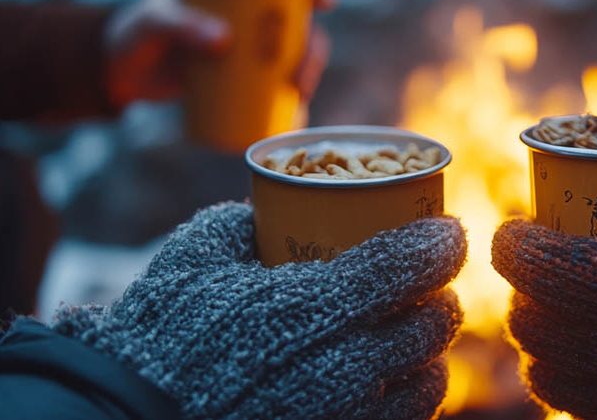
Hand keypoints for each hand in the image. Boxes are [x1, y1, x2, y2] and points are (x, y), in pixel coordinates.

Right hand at [53, 203, 465, 419]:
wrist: (135, 419)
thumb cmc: (161, 337)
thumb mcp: (193, 259)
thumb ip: (242, 223)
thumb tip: (270, 211)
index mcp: (309, 306)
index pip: (405, 265)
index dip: (440, 243)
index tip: (448, 231)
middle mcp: (341, 366)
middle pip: (430, 323)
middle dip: (438, 295)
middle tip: (428, 282)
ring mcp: (346, 415)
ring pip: (430, 377)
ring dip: (430, 348)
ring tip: (416, 330)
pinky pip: (407, 418)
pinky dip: (415, 394)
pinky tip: (401, 378)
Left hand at [105, 0, 333, 108]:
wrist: (117, 74)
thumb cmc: (131, 36)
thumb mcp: (151, 25)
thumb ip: (179, 25)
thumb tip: (224, 39)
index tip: (324, 2)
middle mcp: (246, 16)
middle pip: (297, 25)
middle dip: (313, 47)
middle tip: (301, 75)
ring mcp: (246, 48)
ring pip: (292, 56)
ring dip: (308, 74)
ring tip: (299, 96)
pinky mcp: (241, 77)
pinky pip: (275, 85)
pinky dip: (291, 100)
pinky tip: (301, 113)